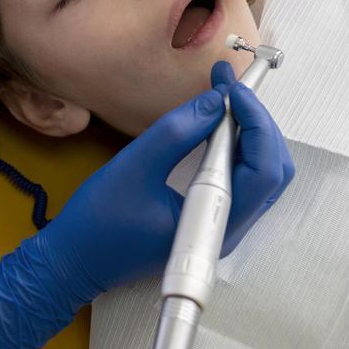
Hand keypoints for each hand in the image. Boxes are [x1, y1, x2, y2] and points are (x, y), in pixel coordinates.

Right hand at [0, 62, 291, 348]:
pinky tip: (217, 124)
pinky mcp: (210, 220)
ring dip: (249, 133)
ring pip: (262, 173)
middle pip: (272, 169)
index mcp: (214, 224)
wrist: (76, 261)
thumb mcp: (136, 165)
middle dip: (257, 123)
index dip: (254, 120)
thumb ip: (179, 130)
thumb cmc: (98, 224)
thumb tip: (216, 101)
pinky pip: (241, 179)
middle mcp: (227, 229)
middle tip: (228, 87)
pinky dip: (237, 147)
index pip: (262, 168)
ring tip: (224, 98)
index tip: (231, 87)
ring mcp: (221, 226)